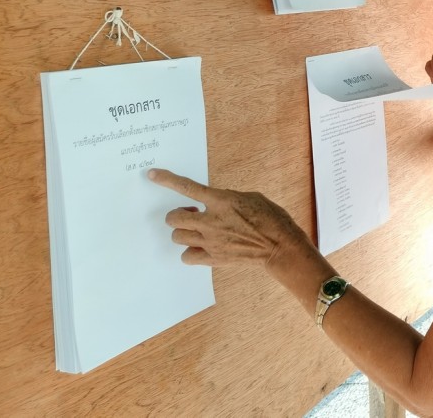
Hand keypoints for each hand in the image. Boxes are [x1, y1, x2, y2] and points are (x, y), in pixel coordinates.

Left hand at [149, 168, 314, 270]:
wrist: (279, 246)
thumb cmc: (270, 218)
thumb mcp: (249, 198)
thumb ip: (226, 199)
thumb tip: (215, 203)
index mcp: (221, 201)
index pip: (187, 188)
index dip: (167, 180)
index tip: (152, 175)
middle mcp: (211, 221)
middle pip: (174, 218)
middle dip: (177, 215)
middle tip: (191, 215)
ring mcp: (210, 241)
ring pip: (178, 236)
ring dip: (184, 232)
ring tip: (198, 231)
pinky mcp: (213, 258)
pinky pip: (187, 257)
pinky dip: (190, 252)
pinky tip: (201, 248)